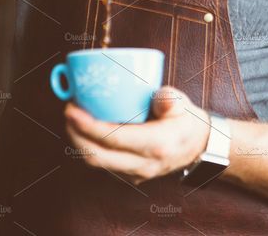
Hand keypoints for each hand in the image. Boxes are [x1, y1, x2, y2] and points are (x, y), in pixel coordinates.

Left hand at [64, 85, 210, 184]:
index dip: (88, 126)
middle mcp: (144, 163)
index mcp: (156, 144)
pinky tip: (85, 130)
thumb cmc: (188, 120)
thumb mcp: (182, 103)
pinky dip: (90, 147)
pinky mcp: (132, 173)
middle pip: (98, 156)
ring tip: (72, 119)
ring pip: (98, 163)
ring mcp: (137, 172)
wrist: (200, 147)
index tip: (72, 109)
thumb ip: (168, 98)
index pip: (113, 139)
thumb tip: (155, 94)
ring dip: (80, 142)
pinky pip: (105, 163)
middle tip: (68, 111)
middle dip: (76, 135)